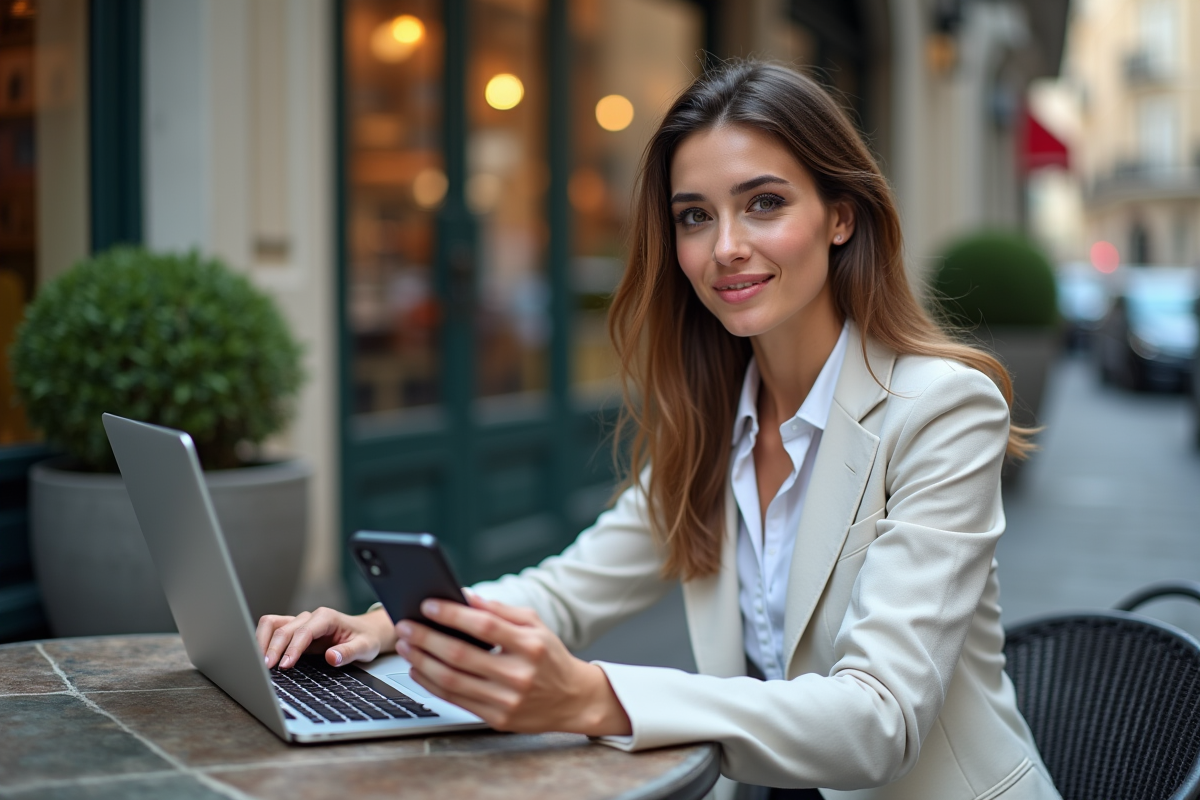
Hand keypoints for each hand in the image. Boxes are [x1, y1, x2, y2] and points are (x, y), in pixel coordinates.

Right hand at [256, 606, 395, 668]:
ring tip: (258, 662)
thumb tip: (331, 657)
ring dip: (263, 641)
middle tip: (266, 669)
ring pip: (272, 624)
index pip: (303, 632)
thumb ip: (349, 652)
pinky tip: (262, 657)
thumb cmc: (365, 638)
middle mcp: (310, 617)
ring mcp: (300, 623)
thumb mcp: (365, 647)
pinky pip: (273, 630)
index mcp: (326, 618)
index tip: (285, 665)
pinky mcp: (294, 631)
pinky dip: (264, 641)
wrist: (366, 632)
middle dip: (273, 648)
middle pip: (284, 629)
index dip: (292, 648)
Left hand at [395, 594, 631, 736]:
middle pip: (460, 654)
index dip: (452, 614)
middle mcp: (519, 674)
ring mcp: (507, 700)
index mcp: (530, 645)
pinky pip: (455, 700)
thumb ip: (500, 610)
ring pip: (452, 680)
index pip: (484, 626)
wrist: (573, 699)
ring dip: (421, 661)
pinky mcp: (497, 718)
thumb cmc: (550, 657)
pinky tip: (419, 669)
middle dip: (426, 638)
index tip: (427, 605)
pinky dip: (431, 683)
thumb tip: (465, 596)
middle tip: (405, 626)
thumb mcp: (535, 625)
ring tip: (405, 646)